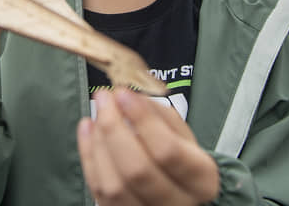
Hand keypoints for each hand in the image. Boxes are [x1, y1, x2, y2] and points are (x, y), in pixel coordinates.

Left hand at [78, 89, 218, 204]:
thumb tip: (131, 97)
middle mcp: (176, 204)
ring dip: (99, 143)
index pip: (168, 150)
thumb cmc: (180, 159)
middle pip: (137, 170)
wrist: (177, 192)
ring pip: (114, 185)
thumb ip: (160, 114)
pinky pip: (98, 190)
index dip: (142, 120)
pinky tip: (88, 129)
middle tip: (105, 99)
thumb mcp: (183, 135)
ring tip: (97, 114)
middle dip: (114, 128)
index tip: (125, 94)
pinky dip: (88, 156)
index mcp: (201, 180)